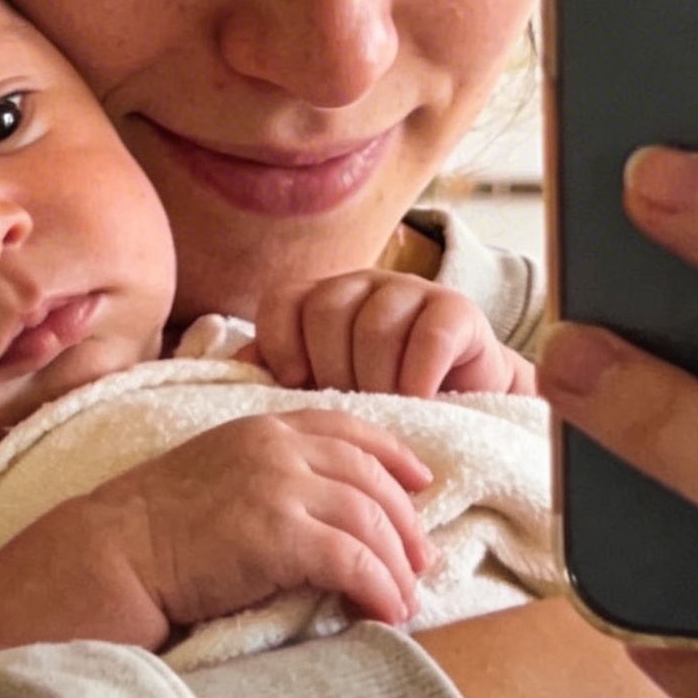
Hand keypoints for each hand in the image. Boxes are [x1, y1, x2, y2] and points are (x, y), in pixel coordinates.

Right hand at [0, 410, 432, 660]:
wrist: (113, 552)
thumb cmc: (156, 525)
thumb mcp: (215, 472)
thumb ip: (263, 473)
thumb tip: (312, 506)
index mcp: (263, 428)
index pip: (347, 428)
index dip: (392, 455)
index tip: (419, 481)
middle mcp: (277, 448)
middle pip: (370, 478)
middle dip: (404, 521)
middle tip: (420, 560)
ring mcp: (279, 486)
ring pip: (369, 519)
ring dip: (397, 564)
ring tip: (406, 598)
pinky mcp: (279, 533)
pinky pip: (352, 560)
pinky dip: (379, 588)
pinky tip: (387, 612)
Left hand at [256, 269, 533, 395]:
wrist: (464, 411)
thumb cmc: (383, 405)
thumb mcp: (325, 393)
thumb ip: (281, 379)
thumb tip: (233, 373)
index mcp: (324, 300)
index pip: (283, 301)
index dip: (280, 344)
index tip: (294, 382)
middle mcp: (364, 286)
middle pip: (327, 311)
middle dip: (333, 370)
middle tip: (349, 405)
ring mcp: (412, 292)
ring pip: (375, 325)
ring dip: (376, 380)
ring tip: (384, 409)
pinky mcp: (457, 311)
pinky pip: (428, 336)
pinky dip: (418, 377)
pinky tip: (417, 401)